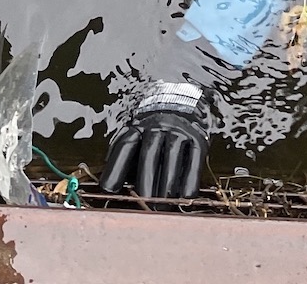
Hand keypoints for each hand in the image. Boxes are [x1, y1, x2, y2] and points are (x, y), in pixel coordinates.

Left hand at [99, 81, 208, 197]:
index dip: (116, 168)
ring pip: (172, 157)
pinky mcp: (197, 138)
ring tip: (164, 206)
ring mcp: (178, 131)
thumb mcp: (137, 137)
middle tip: (144, 202)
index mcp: (138, 127)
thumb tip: (109, 187)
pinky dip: (190, 178)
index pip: (125, 146)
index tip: (108, 189)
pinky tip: (185, 196)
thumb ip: (126, 158)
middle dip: (146, 180)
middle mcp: (157, 127)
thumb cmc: (153, 133)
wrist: (181, 101)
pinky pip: (194, 158)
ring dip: (167, 183)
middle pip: (150, 154)